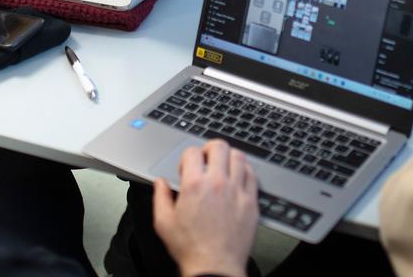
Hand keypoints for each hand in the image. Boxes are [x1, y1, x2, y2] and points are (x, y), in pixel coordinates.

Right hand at [153, 140, 258, 276]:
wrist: (215, 267)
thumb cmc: (191, 248)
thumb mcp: (164, 223)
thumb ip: (160, 197)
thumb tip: (160, 183)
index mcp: (194, 185)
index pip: (192, 152)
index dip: (187, 156)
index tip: (187, 167)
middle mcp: (218, 183)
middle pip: (219, 146)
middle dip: (210, 148)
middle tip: (206, 158)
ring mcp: (237, 191)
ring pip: (239, 157)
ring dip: (229, 157)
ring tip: (223, 166)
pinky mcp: (251, 202)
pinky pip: (252, 175)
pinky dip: (245, 170)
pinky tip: (238, 177)